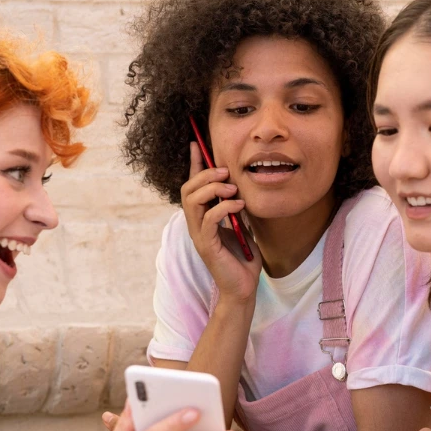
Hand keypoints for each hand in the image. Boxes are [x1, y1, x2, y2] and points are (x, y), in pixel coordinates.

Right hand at [180, 141, 262, 301]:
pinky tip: (240, 206)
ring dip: (212, 188)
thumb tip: (238, 183)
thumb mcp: (241, 224)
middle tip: (226, 171)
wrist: (243, 287)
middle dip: (205, 174)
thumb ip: (235, 206)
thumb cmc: (242, 258)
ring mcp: (199, 235)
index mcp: (202, 217)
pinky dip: (224, 207)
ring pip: (193, 201)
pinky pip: (209, 218)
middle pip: (187, 189)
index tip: (196, 143)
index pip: (192, 185)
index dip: (194, 164)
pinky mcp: (207, 246)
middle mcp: (195, 224)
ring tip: (232, 188)